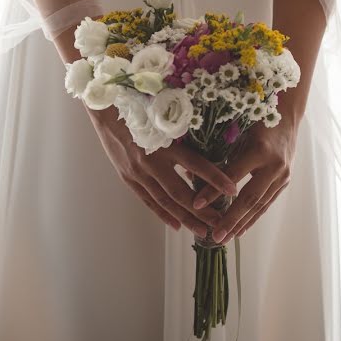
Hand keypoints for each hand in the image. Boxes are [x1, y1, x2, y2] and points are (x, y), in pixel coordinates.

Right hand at [85, 104, 238, 237]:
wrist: (107, 111)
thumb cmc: (140, 108)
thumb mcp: (164, 118)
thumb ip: (183, 136)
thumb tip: (208, 154)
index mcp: (163, 142)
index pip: (196, 164)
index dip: (215, 178)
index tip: (234, 191)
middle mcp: (151, 161)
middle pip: (181, 193)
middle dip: (202, 211)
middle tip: (221, 224)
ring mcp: (137, 173)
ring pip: (165, 202)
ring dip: (185, 218)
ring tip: (203, 232)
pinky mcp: (128, 178)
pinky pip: (148, 200)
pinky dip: (162, 214)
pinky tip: (176, 226)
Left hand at [192, 118, 298, 243]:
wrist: (286, 116)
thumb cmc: (253, 119)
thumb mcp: (235, 131)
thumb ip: (216, 152)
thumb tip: (188, 173)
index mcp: (259, 149)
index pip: (232, 175)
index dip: (213, 191)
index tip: (195, 204)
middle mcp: (274, 165)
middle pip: (250, 197)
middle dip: (231, 219)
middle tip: (215, 235)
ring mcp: (283, 176)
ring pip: (259, 205)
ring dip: (241, 223)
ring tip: (225, 238)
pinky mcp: (285, 182)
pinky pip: (266, 203)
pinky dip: (252, 217)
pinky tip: (240, 230)